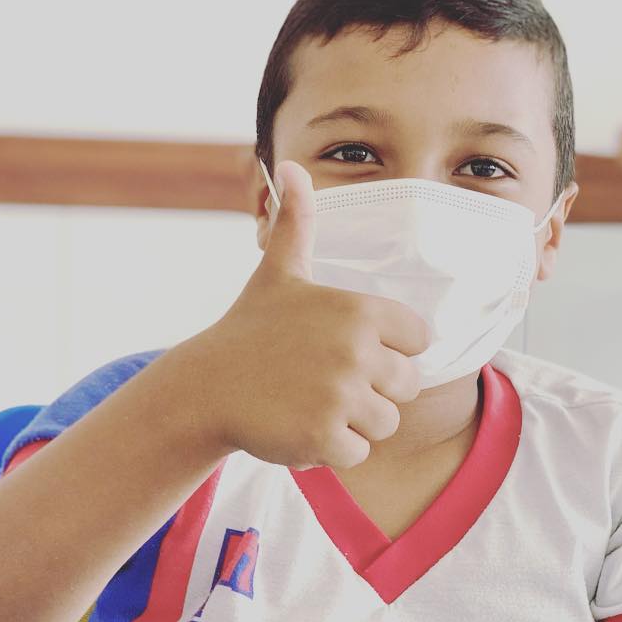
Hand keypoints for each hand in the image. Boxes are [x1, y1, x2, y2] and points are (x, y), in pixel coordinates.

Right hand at [179, 161, 428, 469]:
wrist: (204, 388)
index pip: (418, 341)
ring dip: (352, 423)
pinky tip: (298, 426)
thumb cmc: (249, 331)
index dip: (388, 350)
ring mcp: (340, 396)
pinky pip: (357, 454)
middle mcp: (356, 350)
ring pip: (385, 424)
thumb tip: (289, 167)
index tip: (347, 349)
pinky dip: (331, 450)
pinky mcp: (324, 437)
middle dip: (371, 391)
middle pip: (406, 387)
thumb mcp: (278, 272)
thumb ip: (297, 222)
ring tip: (309, 403)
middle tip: (322, 381)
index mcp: (359, 309)